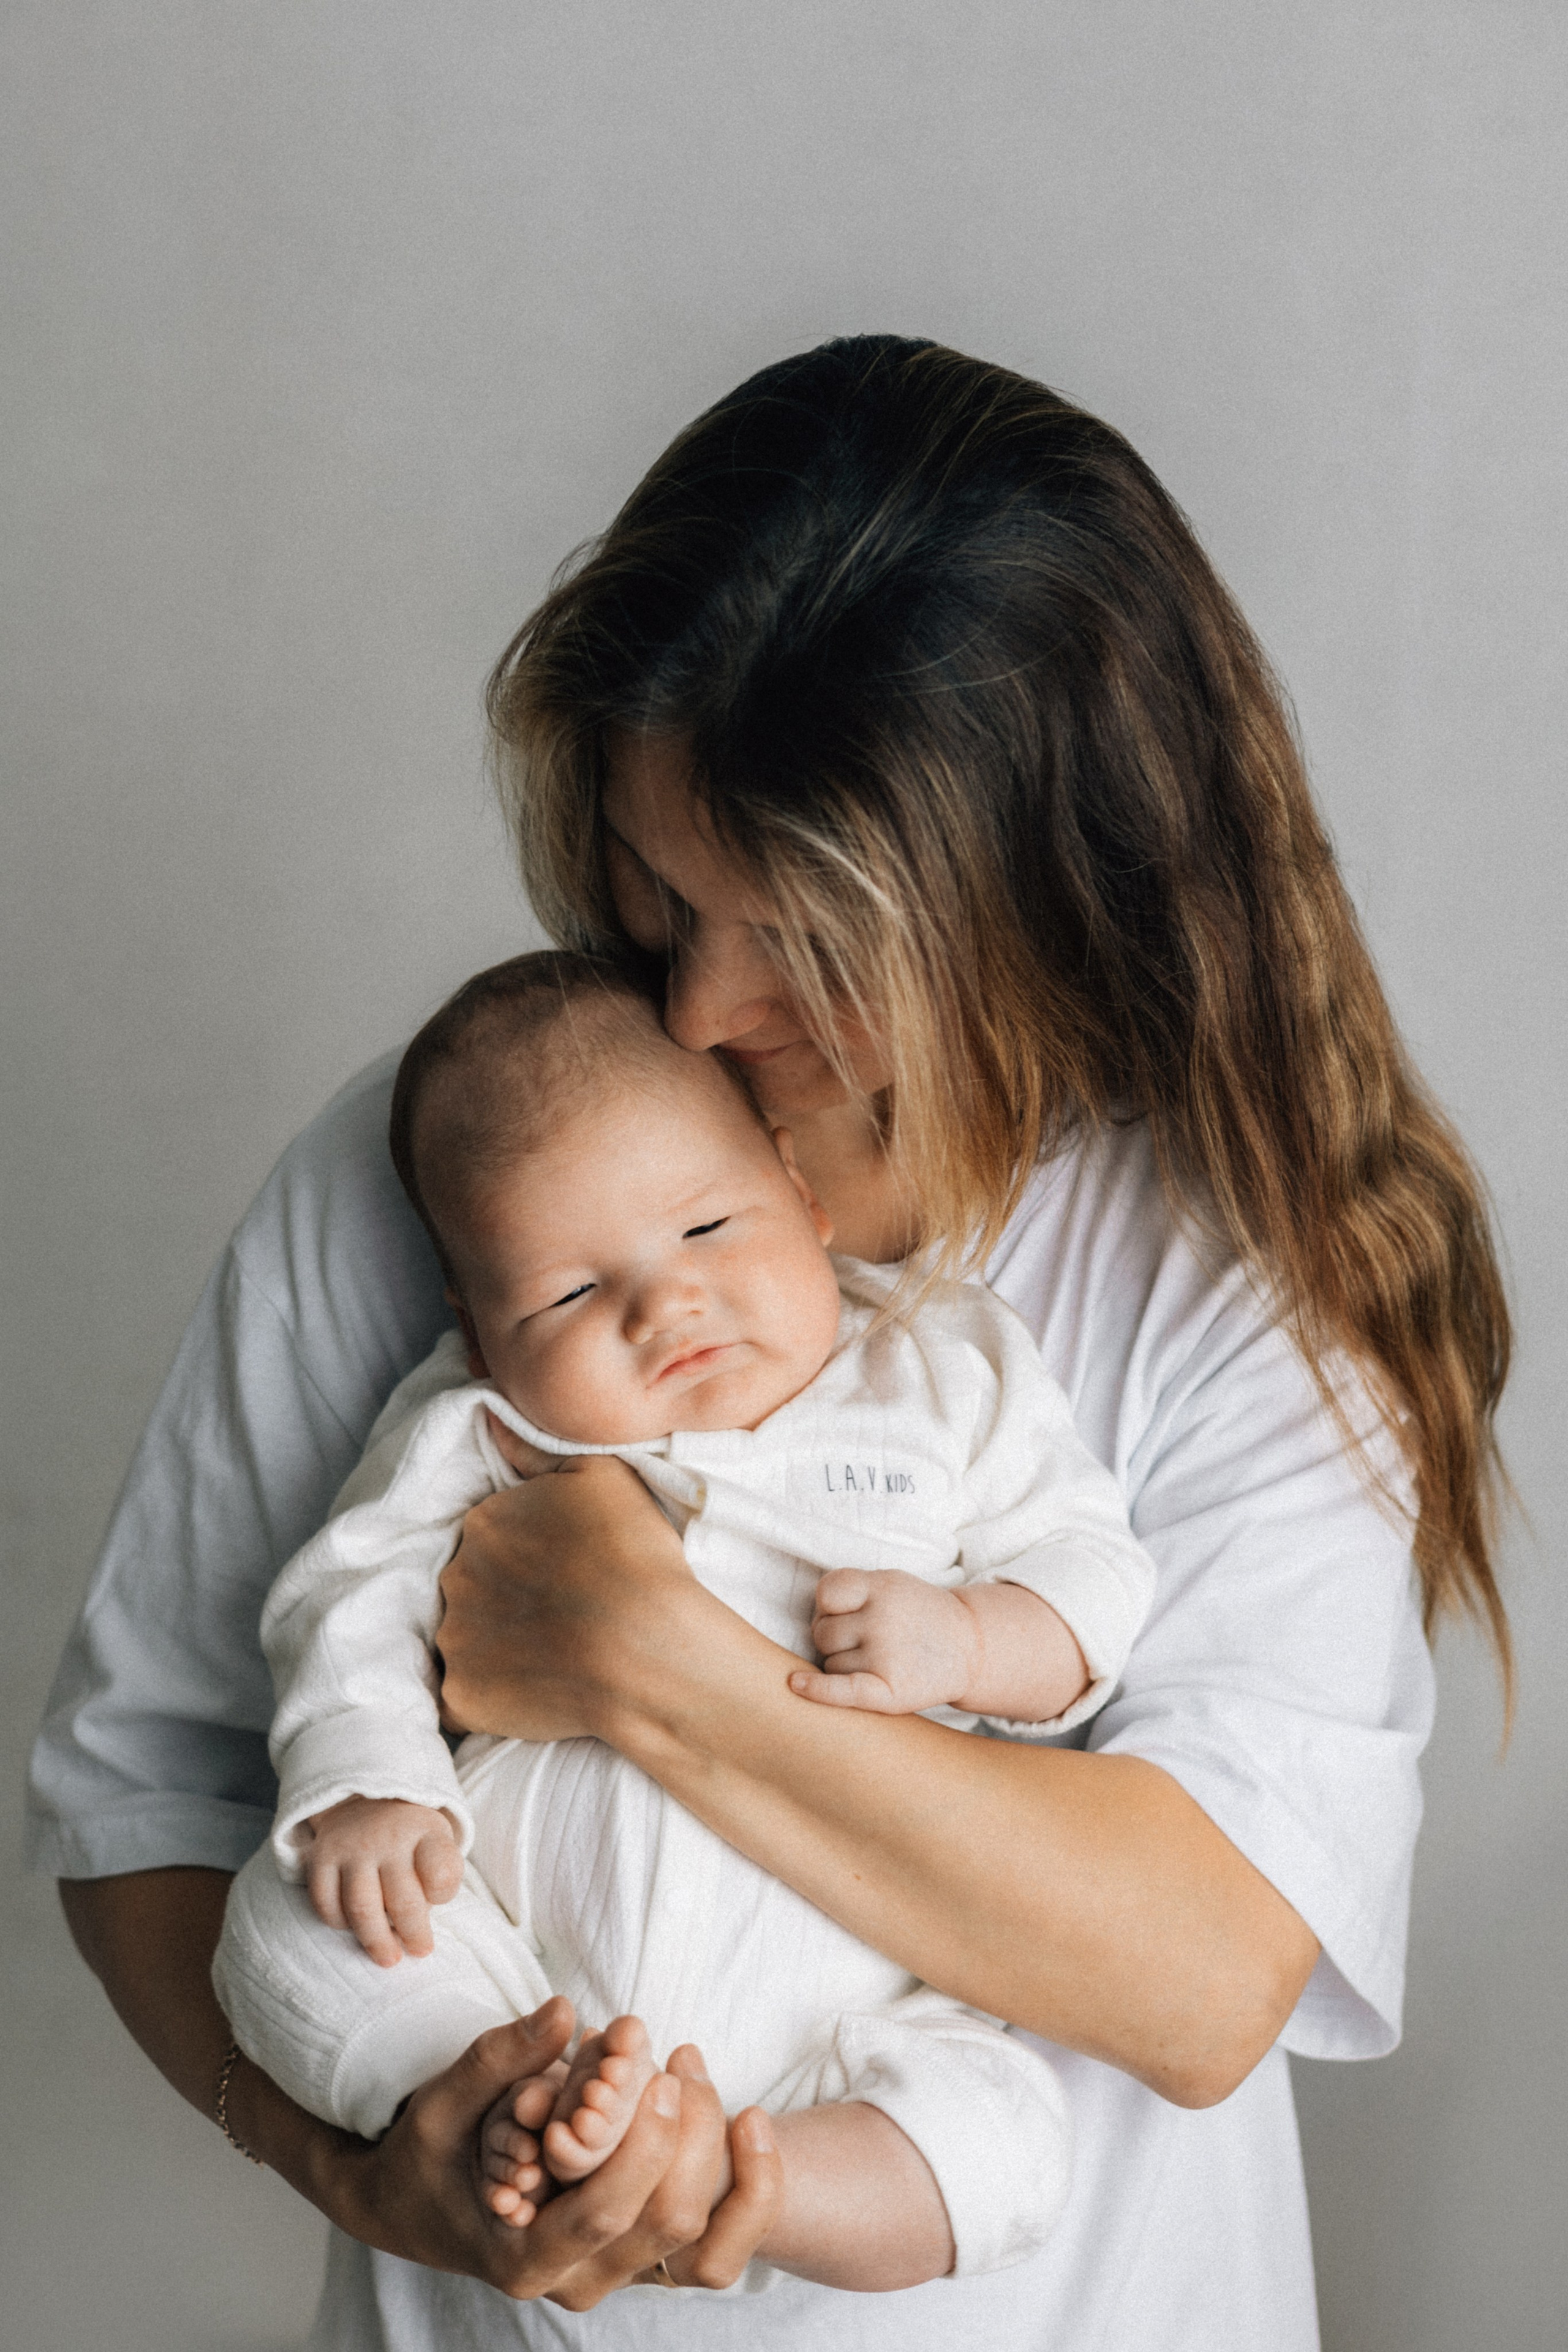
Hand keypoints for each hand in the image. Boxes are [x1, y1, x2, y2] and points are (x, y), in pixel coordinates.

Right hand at [303, 1796, 463, 1965]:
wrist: (364, 1798)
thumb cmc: (410, 1836)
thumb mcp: (437, 1841)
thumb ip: (439, 1878)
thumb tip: (419, 1928)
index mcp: (425, 1832)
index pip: (440, 1872)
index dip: (442, 1894)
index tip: (438, 1902)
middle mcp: (388, 1839)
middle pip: (403, 1900)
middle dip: (414, 1934)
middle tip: (420, 1951)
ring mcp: (352, 1848)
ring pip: (362, 1908)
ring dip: (376, 1940)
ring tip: (389, 1958)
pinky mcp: (322, 1857)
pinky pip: (325, 1903)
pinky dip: (338, 1923)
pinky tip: (352, 1927)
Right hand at [319, 2020, 783, 2306]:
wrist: (418, 2208)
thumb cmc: (427, 2155)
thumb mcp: (444, 2106)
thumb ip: (501, 2059)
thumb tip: (564, 2010)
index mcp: (524, 2257)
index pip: (603, 2213)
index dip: (640, 2147)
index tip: (660, 2076)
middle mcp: (576, 2279)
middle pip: (664, 2223)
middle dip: (687, 2136)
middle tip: (682, 2058)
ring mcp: (613, 2274)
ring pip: (697, 2237)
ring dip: (716, 2153)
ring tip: (697, 2071)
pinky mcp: (639, 2257)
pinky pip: (714, 2247)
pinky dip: (745, 2194)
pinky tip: (749, 2120)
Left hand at [438, 1453, 696, 1744]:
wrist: (645, 1648)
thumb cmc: (632, 1556)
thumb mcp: (600, 1474)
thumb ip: (535, 1447)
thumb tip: (488, 1420)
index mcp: (484, 1521)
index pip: (491, 1536)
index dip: (528, 1557)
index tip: (564, 1574)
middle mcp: (455, 1576)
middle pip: (472, 1585)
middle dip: (504, 1598)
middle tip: (559, 1617)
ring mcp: (454, 1640)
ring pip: (463, 1640)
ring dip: (495, 1648)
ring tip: (550, 1660)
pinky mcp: (461, 1698)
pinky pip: (461, 1699)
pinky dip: (488, 1698)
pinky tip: (533, 1696)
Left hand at [790, 1568, 976, 1712]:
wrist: (970, 1647)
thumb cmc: (917, 1614)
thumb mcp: (891, 1583)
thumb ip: (851, 1590)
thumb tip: (809, 1620)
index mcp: (883, 1587)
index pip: (826, 1593)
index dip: (827, 1607)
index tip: (842, 1613)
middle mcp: (884, 1620)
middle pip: (822, 1634)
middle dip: (835, 1638)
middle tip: (866, 1640)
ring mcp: (887, 1656)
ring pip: (830, 1664)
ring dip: (843, 1665)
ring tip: (879, 1659)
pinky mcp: (890, 1692)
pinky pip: (841, 1691)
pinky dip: (816, 1689)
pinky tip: (795, 1684)